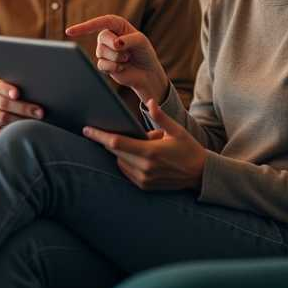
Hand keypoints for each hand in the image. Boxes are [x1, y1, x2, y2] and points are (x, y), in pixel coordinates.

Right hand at [0, 79, 43, 147]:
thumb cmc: (1, 100)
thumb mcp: (4, 90)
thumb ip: (16, 90)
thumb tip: (41, 91)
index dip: (8, 91)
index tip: (18, 94)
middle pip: (3, 110)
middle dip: (23, 111)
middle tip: (41, 113)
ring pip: (0, 128)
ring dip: (19, 129)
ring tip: (35, 129)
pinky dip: (10, 141)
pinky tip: (23, 140)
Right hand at [66, 15, 168, 104]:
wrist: (147, 73)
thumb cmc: (144, 53)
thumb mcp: (141, 41)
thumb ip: (129, 39)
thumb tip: (116, 44)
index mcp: (116, 25)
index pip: (99, 22)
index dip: (85, 26)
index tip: (69, 32)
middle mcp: (108, 36)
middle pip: (102, 37)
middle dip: (115, 45)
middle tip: (127, 51)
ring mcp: (104, 50)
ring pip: (102, 52)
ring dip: (118, 58)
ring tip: (127, 59)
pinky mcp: (104, 64)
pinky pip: (102, 64)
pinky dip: (114, 67)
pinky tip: (122, 67)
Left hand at [83, 99, 205, 190]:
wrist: (200, 174)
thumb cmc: (188, 148)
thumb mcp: (176, 130)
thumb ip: (160, 116)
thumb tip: (150, 102)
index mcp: (150, 152)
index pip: (116, 142)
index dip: (99, 136)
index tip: (86, 129)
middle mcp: (145, 168)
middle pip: (115, 152)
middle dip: (107, 141)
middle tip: (102, 130)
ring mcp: (144, 179)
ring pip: (119, 162)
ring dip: (118, 152)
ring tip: (134, 143)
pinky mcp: (145, 186)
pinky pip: (126, 172)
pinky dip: (125, 162)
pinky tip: (133, 154)